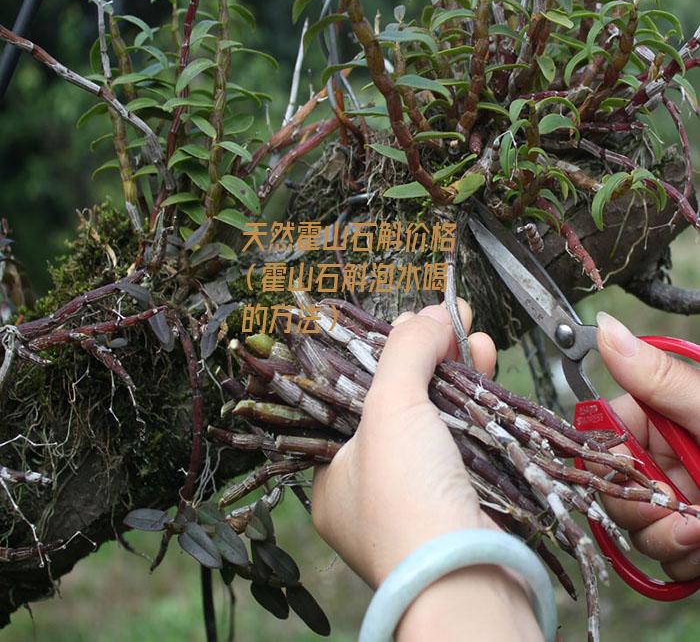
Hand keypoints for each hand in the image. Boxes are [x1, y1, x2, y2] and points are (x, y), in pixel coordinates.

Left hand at [311, 299, 543, 641]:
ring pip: (437, 418)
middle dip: (426, 358)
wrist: (467, 578)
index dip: (383, 357)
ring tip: (473, 333)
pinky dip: (475, 401)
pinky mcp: (460, 498)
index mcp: (334, 473)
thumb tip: (430, 315)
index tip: (408, 324)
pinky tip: (485, 364)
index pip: (355, 398)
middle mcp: (371, 487)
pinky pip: (464, 438)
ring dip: (456, 371)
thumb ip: (404, 353)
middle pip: (399, 403)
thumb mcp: (390, 410)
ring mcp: (419, 494)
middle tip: (448, 322)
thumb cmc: (406, 497)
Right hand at [597, 311, 699, 579]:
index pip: (606, 432)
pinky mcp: (690, 533)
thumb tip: (606, 328)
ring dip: (664, 538)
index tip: (637, 477)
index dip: (611, 460)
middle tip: (677, 515)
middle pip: (614, 482)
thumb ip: (660, 381)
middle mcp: (667, 454)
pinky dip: (681, 557)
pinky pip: (661, 551)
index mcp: (667, 416)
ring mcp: (678, 495)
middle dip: (640, 506)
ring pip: (634, 522)